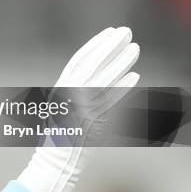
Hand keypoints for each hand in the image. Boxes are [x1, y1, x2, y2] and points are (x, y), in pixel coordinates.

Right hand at [51, 26, 139, 144]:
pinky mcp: (92, 120)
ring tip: (135, 49)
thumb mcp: (62, 104)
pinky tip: (135, 76)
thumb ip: (76, 88)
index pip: (80, 59)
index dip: (96, 44)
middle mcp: (69, 95)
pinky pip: (111, 101)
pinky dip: (123, 88)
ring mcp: (80, 107)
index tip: (110, 32)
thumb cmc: (60, 133)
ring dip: (121, 62)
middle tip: (126, 33)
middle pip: (92, 64)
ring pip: (104, 79)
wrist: (55, 159)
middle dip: (110, 46)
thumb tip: (100, 71)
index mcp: (61, 87)